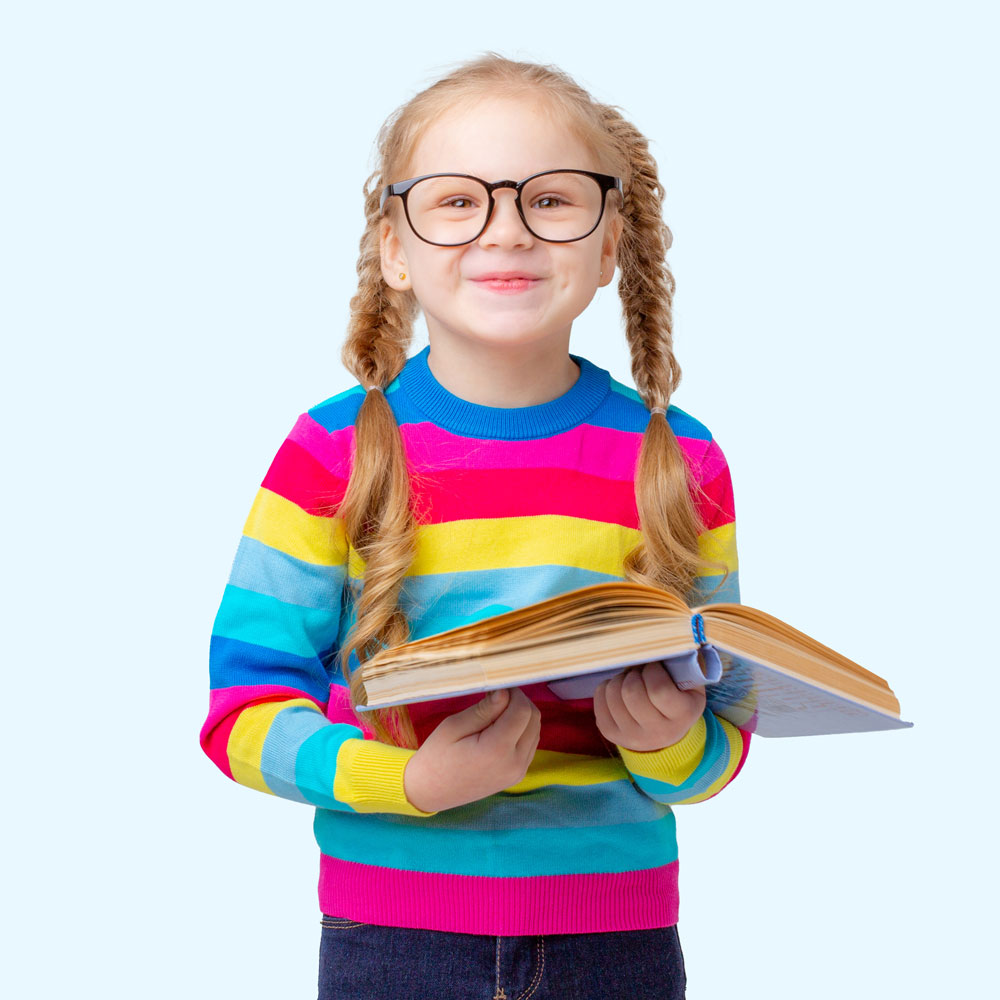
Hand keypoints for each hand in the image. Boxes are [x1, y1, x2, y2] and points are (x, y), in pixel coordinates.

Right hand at [403, 688, 541, 812]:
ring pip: (535, 730)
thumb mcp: (454, 726)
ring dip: (521, 716)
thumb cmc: (436, 756)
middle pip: (534, 719)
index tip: (497, 687)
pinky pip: (530, 744)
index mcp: (497, 750)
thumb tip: (505, 691)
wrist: (430, 792)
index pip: (522, 710)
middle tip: (495, 697)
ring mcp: (518, 772)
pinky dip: (521, 730)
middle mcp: (514, 763)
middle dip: (519, 702)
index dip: (514, 693)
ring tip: (495, 713)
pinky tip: (500, 728)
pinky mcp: (517, 775)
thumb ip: (484, 709)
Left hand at [593, 661, 705, 751]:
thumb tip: (654, 645)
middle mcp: (657, 732)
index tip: (654, 666)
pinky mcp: (611, 734)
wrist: (666, 733)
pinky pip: (599, 701)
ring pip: (613, 695)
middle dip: (633, 674)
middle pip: (632, 693)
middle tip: (639, 672)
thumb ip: (680, 665)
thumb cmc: (679, 698)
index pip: (659, 690)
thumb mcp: (690, 683)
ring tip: (629, 680)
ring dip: (619, 680)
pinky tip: (618, 690)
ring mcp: (632, 736)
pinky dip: (606, 688)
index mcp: (682, 716)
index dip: (652, 671)